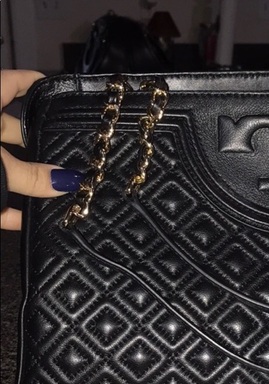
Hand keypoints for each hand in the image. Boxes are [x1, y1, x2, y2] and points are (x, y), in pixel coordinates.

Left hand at [1, 70, 82, 229]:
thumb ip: (30, 176)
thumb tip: (69, 183)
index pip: (13, 84)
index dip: (37, 86)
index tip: (64, 94)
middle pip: (12, 130)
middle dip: (40, 142)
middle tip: (71, 153)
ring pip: (5, 166)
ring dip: (28, 181)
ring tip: (59, 192)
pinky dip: (8, 210)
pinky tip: (27, 223)